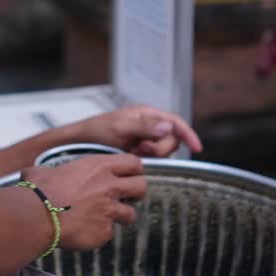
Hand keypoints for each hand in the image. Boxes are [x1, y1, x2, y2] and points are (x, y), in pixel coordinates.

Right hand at [21, 154, 147, 250]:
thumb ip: (50, 172)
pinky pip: (108, 233)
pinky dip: (99, 233)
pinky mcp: (104, 232)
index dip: (132, 170)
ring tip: (103, 218)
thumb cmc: (38, 192)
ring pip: (130, 214)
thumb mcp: (44, 171)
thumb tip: (32, 174)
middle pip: (141, 187)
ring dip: (120, 216)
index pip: (134, 163)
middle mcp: (109, 187)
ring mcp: (109, 211)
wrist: (36, 216)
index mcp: (99, 167)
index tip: (127, 176)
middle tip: (124, 197)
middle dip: (135, 193)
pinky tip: (85, 231)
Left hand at [73, 106, 202, 157]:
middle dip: (160, 148)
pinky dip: (145, 161)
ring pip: (163, 152)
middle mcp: (149, 126)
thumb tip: (168, 128)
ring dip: (152, 155)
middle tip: (141, 149)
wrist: (78, 144)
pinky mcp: (139, 153)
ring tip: (133, 152)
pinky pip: (153, 159)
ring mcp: (144, 140)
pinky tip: (131, 158)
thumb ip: (144, 128)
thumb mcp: (120, 127)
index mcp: (147, 114)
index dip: (188, 134)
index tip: (197, 148)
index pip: (175, 122)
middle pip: (172, 140)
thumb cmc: (96, 131)